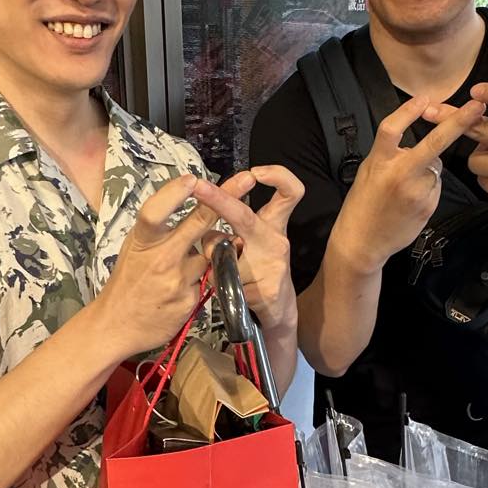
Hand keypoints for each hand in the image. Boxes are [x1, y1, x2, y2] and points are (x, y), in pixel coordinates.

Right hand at [93, 174, 222, 359]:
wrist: (116, 325)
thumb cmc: (127, 281)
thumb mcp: (134, 249)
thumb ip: (158, 230)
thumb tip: (184, 205)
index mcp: (142, 241)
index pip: (155, 211)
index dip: (174, 193)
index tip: (192, 179)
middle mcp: (161, 257)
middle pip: (198, 223)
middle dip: (225, 198)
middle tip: (246, 180)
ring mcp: (178, 280)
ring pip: (211, 254)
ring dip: (210, 253)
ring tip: (184, 265)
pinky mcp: (190, 299)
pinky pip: (208, 279)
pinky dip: (202, 278)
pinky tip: (181, 289)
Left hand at [191, 165, 303, 339]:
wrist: (278, 315)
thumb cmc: (261, 274)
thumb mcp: (249, 247)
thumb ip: (229, 232)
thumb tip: (206, 230)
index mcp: (273, 226)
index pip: (289, 193)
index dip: (278, 176)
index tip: (255, 172)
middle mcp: (276, 241)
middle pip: (245, 216)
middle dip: (218, 199)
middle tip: (197, 186)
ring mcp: (272, 266)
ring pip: (223, 255)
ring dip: (215, 264)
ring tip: (225, 275)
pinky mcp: (265, 290)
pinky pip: (224, 281)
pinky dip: (219, 286)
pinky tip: (232, 293)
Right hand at [331, 95, 485, 273]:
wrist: (363, 240)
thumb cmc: (363, 203)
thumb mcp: (369, 171)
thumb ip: (392, 154)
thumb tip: (417, 144)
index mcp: (379, 162)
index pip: (392, 128)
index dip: (408, 111)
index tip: (424, 97)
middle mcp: (399, 174)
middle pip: (433, 143)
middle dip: (458, 123)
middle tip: (477, 108)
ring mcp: (417, 192)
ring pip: (435, 167)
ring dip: (428, 169)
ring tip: (406, 189)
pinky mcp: (429, 205)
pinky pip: (436, 185)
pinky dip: (429, 186)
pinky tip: (413, 200)